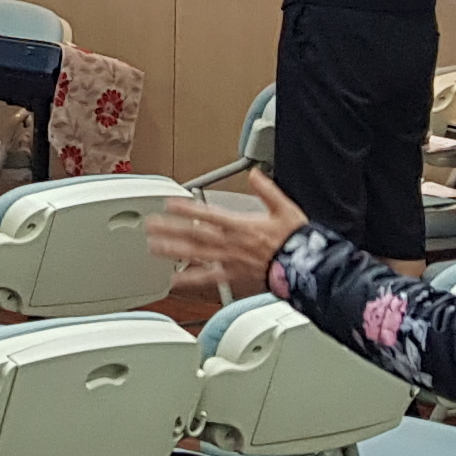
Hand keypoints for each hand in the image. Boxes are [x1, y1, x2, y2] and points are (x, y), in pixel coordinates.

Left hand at [144, 172, 305, 292]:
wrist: (305, 270)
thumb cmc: (296, 242)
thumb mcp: (285, 209)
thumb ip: (267, 190)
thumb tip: (255, 174)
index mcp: (242, 226)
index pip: (208, 214)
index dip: (188, 208)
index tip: (170, 203)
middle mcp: (231, 244)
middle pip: (195, 235)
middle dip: (171, 229)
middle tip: (150, 226)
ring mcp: (229, 261)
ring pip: (196, 255)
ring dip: (173, 252)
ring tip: (153, 248)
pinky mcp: (232, 277)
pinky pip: (207, 279)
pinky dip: (189, 280)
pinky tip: (174, 281)